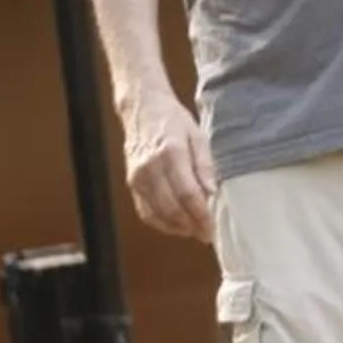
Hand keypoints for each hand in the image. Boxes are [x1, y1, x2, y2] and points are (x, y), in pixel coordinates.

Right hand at [123, 96, 216, 241]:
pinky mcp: (131, 182)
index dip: (200, 215)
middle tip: (206, 234)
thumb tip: (212, 193)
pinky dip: (160, 223)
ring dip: (176, 227)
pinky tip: (175, 225)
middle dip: (191, 225)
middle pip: (171, 208)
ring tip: (194, 231)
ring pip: (157, 213)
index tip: (212, 228)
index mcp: (171, 153)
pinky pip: (144, 210)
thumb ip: (205, 165)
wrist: (142, 108)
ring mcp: (138, 176)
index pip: (187, 194)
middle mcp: (151, 167)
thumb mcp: (198, 136)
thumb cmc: (172, 119)